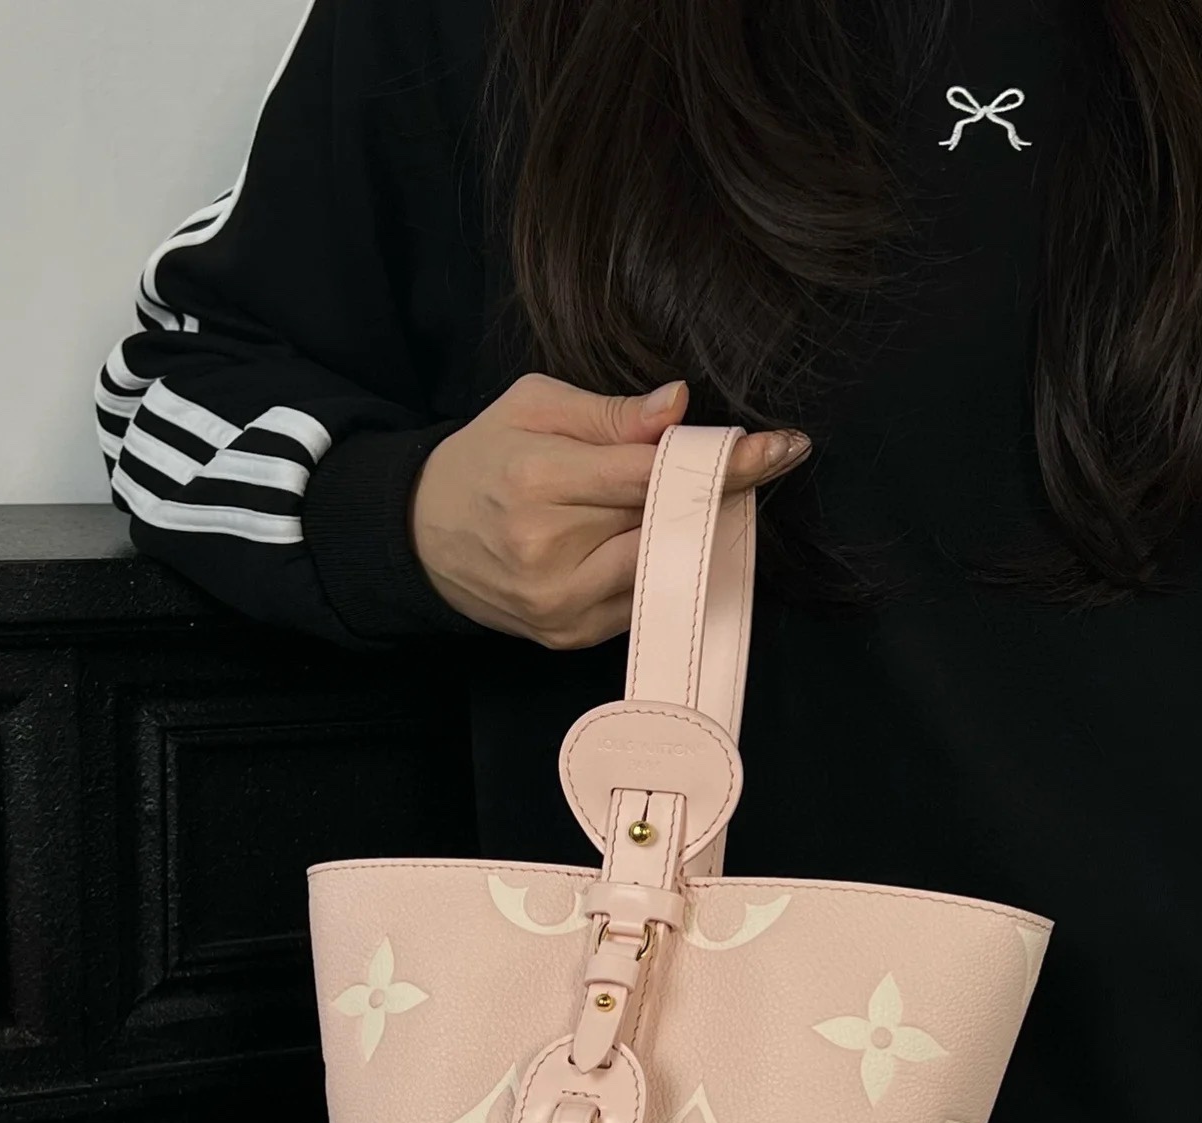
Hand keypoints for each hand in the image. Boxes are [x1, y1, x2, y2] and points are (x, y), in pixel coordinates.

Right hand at [406, 372, 810, 649]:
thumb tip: (678, 408)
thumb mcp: (532, 408)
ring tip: (700, 500)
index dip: (722, 462)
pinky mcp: (568, 635)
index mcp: (537, 482)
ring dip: (694, 535)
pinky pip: (643, 601)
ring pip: (662, 569)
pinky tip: (662, 541)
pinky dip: (664, 569)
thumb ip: (609, 414)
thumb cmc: (481, 461)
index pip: (651, 474)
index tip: (782, 447)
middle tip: (756, 462)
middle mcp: (549, 552)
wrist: (420, 539)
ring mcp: (560, 604)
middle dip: (712, 493)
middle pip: (665, 524)